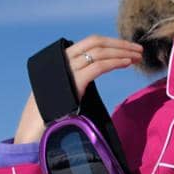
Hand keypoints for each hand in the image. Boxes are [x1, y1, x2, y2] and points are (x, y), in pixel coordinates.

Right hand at [12, 34, 143, 142]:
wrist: (34, 131)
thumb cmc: (51, 115)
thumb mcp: (64, 90)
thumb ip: (77, 79)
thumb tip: (96, 71)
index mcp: (61, 60)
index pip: (89, 42)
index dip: (111, 42)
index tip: (129, 48)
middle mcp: (62, 60)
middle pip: (96, 42)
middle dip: (120, 44)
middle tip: (139, 49)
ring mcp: (67, 70)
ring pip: (99, 52)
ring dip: (122, 52)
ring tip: (138, 57)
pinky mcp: (73, 82)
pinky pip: (98, 67)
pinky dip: (115, 62)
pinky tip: (128, 64)